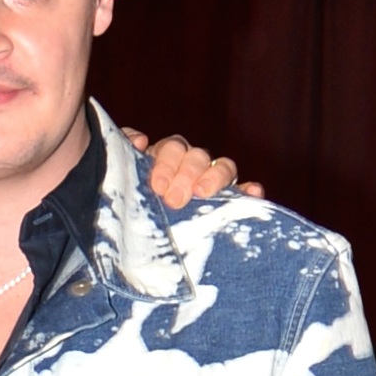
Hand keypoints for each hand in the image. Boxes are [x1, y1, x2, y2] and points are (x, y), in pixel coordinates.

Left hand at [127, 128, 264, 204]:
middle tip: (175, 199)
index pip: (173, 148)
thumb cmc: (128, 202)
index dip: (166, 164)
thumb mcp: (121, 175)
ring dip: (215, 177)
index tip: (157, 186)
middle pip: (197, 156)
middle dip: (186, 174)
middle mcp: (190, 166)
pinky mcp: (228, 201)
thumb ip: (124, 150)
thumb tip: (139, 140)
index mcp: (165, 158)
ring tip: (204, 193)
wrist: (131, 235)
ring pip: (222, 167)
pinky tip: (254, 192)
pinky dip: (248, 191)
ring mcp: (211, 181)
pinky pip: (242, 192)